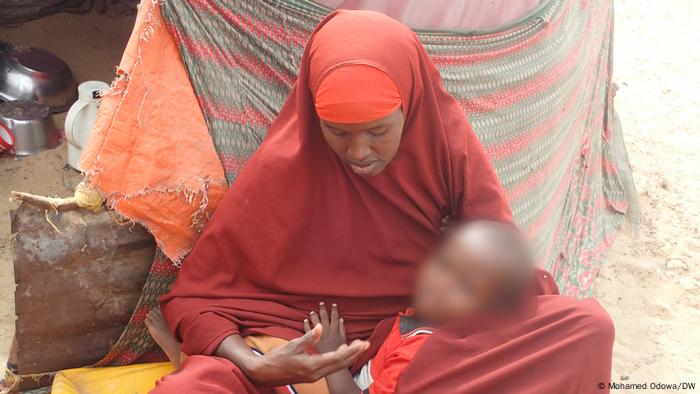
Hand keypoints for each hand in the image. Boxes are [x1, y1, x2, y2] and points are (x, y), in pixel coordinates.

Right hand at [244, 325, 368, 385]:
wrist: (264, 373)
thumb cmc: (277, 358)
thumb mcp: (293, 344)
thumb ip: (309, 337)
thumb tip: (321, 326)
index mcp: (312, 365)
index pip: (337, 357)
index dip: (351, 350)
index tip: (361, 343)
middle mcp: (316, 373)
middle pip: (340, 363)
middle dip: (354, 354)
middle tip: (366, 344)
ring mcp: (315, 376)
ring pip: (336, 366)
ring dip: (347, 356)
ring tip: (357, 347)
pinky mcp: (312, 375)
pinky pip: (330, 367)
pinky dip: (338, 359)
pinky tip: (342, 352)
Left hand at [303, 302, 346, 353]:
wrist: (327, 360)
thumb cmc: (338, 350)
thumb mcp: (343, 339)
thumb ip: (342, 329)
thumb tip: (341, 319)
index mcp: (335, 331)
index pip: (335, 317)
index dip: (334, 310)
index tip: (334, 304)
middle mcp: (327, 331)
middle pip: (325, 318)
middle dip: (323, 310)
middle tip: (321, 303)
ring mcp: (319, 336)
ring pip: (316, 322)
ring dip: (314, 316)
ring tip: (312, 311)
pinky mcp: (312, 340)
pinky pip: (308, 331)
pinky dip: (306, 325)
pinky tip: (305, 321)